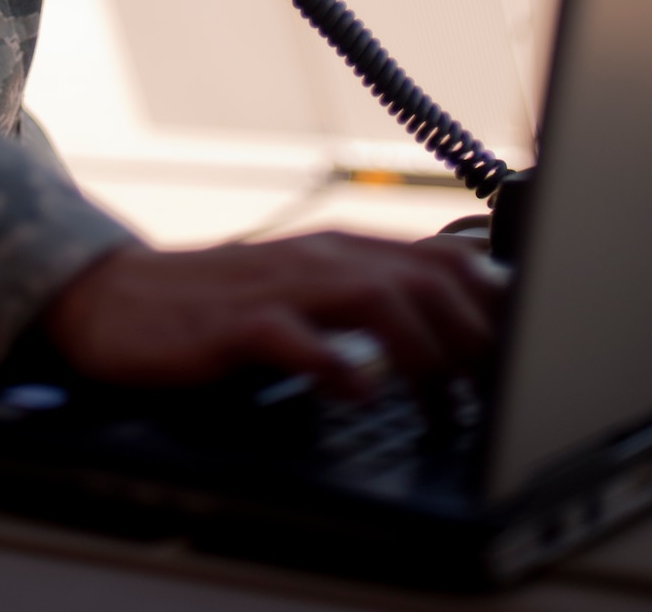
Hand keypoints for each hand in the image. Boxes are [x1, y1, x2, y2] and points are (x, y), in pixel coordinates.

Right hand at [41, 232, 506, 398]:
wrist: (123, 299)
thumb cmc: (222, 306)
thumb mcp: (308, 296)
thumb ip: (372, 305)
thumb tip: (461, 334)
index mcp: (345, 249)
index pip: (446, 257)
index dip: (498, 300)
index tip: (528, 348)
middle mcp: (322, 257)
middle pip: (425, 279)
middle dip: (474, 334)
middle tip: (493, 391)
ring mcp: (280, 287)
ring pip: (376, 297)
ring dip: (424, 351)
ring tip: (442, 403)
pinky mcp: (237, 324)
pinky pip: (295, 337)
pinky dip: (336, 361)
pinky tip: (360, 386)